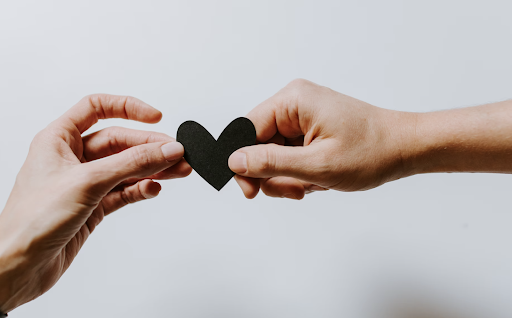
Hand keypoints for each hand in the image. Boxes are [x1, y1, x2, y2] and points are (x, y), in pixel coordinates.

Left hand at [0, 95, 190, 312]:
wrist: (18, 267)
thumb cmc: (31, 221)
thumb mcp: (88, 182)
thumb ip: (132, 163)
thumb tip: (166, 149)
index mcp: (59, 139)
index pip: (97, 108)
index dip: (127, 108)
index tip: (155, 117)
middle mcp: (72, 158)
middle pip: (120, 141)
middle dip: (151, 147)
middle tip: (177, 154)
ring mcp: (85, 183)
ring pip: (127, 167)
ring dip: (153, 169)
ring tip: (178, 171)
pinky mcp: (94, 206)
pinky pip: (125, 191)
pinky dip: (141, 189)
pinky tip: (153, 189)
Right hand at [228, 79, 414, 198]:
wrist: (405, 149)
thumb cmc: (372, 151)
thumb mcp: (317, 164)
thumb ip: (271, 163)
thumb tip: (234, 161)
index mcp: (293, 101)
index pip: (246, 130)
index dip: (244, 163)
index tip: (251, 191)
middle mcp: (294, 104)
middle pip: (259, 145)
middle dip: (274, 174)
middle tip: (296, 190)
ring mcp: (303, 117)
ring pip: (274, 155)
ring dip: (289, 177)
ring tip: (314, 184)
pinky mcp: (310, 129)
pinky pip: (289, 155)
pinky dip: (300, 173)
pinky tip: (319, 178)